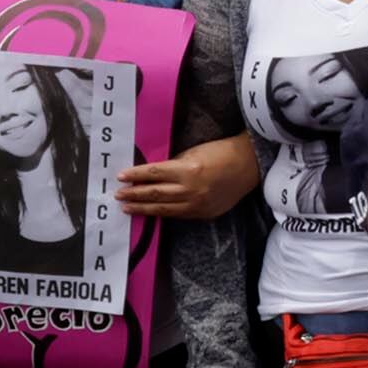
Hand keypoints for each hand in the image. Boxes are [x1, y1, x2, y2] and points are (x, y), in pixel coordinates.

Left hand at [116, 135, 255, 220]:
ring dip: (143, 208)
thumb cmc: (221, 153)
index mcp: (187, 170)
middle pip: (155, 193)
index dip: (135, 176)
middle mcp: (191, 190)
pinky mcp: (204, 214)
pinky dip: (163, 213)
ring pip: (164, 209)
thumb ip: (173, 166)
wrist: (249, 166)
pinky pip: (178, 215)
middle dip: (134, 194)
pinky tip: (152, 211)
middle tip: (118, 195)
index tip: (121, 177)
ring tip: (128, 207)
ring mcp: (198, 205)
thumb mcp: (193, 153)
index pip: (153, 174)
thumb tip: (152, 175)